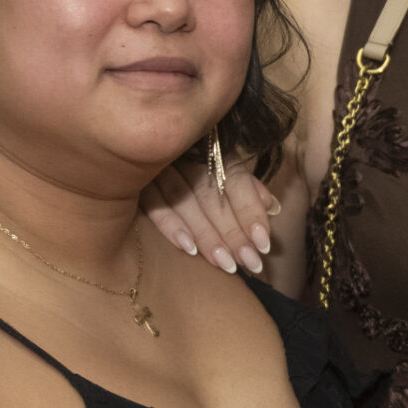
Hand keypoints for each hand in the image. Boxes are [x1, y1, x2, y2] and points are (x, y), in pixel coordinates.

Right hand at [143, 156, 290, 277]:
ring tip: (226, 265)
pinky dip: (170, 226)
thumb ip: (247, 188)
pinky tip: (189, 249)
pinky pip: (153, 203)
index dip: (250, 213)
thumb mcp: (224, 168)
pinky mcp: (134, 179)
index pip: (235, 181)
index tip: (264, 245)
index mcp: (213, 148)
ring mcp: (158, 165)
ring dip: (207, 236)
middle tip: (251, 263)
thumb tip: (273, 207)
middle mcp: (187, 154)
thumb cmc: (195, 164)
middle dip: (234, 233)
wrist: (142, 142)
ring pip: (184, 202)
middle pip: (213, 196)